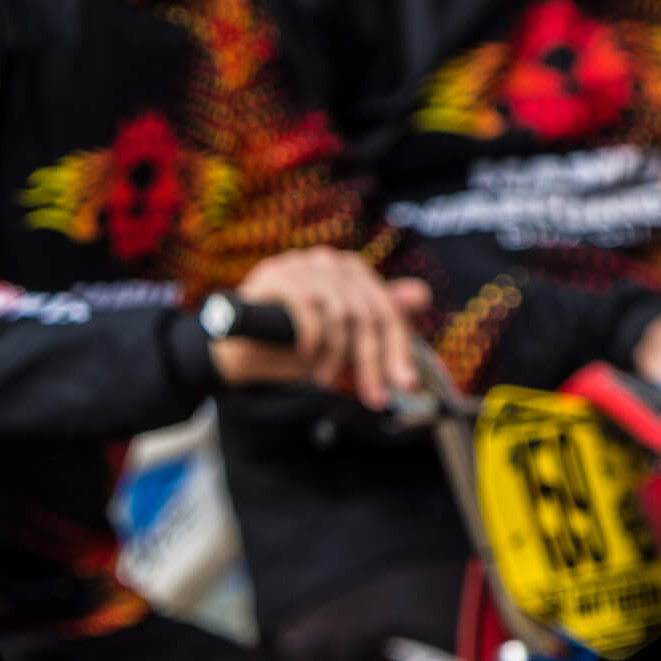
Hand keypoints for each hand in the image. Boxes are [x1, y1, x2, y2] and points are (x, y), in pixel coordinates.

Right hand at [210, 247, 430, 412]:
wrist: (237, 351)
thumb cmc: (290, 346)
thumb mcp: (341, 341)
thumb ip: (375, 321)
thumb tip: (422, 295)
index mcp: (349, 273)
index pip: (386, 310)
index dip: (398, 350)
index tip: (404, 385)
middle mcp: (328, 262)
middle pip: (368, 314)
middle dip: (372, 362)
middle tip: (373, 398)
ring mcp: (301, 265)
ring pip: (342, 313)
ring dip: (336, 355)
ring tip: (324, 378)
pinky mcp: (276, 276)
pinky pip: (309, 309)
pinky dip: (312, 339)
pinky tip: (305, 357)